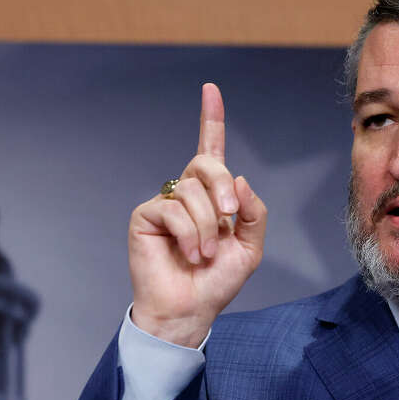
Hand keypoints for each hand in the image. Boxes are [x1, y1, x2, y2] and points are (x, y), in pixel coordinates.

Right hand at [128, 83, 266, 346]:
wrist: (191, 310)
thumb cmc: (217, 282)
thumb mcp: (250, 247)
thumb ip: (253, 212)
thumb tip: (240, 180)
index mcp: (213, 197)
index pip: (211, 150)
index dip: (211, 119)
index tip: (211, 89)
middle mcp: (187, 194)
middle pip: (207, 164)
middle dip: (223, 188)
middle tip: (229, 217)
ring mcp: (165, 203)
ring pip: (193, 191)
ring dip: (208, 226)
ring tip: (206, 254)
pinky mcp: (145, 215)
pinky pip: (173, 208)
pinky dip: (190, 234)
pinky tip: (191, 255)